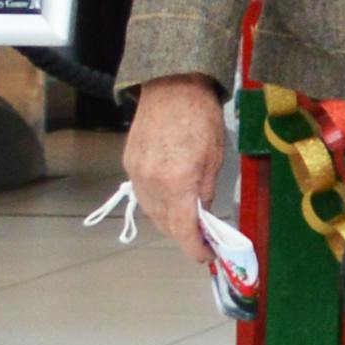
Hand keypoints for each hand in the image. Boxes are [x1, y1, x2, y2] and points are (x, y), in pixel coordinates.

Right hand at [120, 76, 233, 281]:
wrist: (172, 86)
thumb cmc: (201, 118)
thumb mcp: (216, 157)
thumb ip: (206, 190)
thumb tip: (203, 214)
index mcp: (176, 181)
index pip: (182, 229)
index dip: (194, 248)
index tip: (206, 258)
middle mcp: (151, 182)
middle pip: (165, 223)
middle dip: (183, 236)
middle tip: (203, 241)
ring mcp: (136, 173)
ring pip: (151, 211)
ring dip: (169, 222)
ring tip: (189, 223)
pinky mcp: (129, 163)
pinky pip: (143, 194)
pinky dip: (158, 204)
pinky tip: (172, 202)